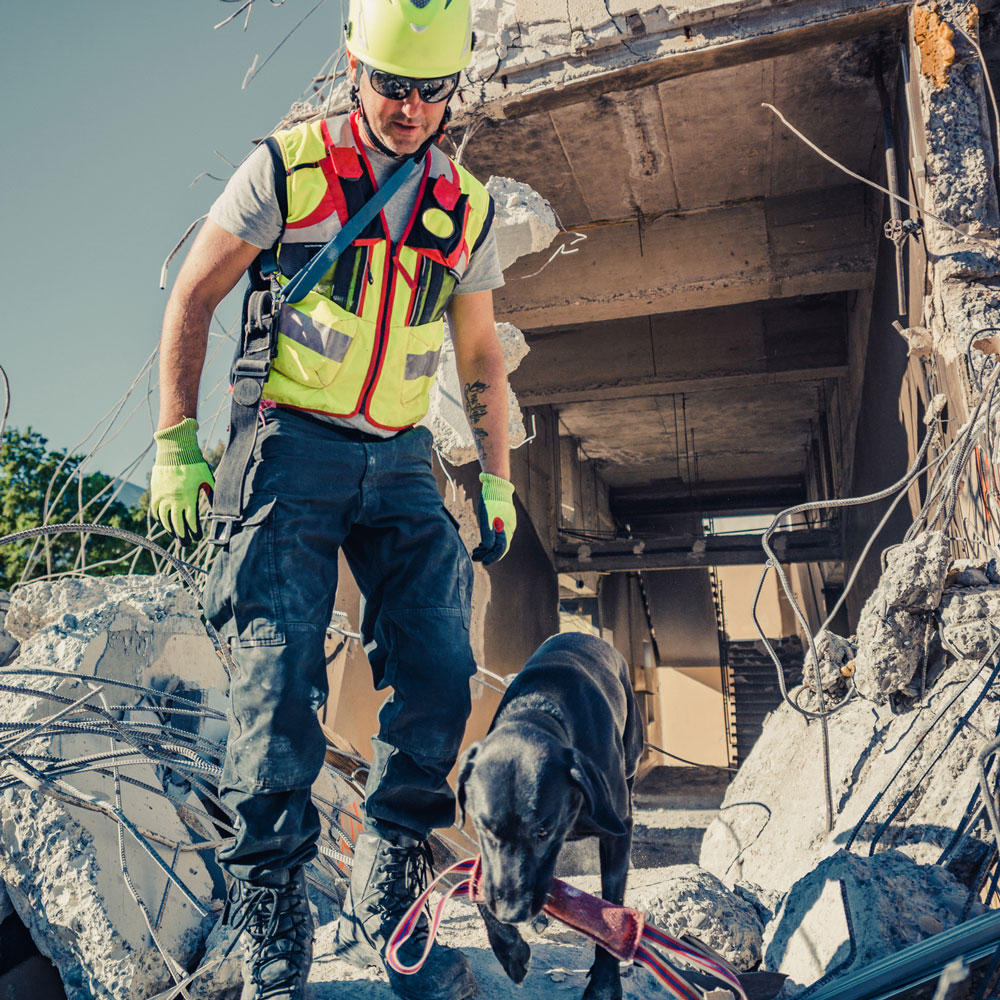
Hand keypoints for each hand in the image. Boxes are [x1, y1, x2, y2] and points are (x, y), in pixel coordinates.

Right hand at [150, 418, 214, 544]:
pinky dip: (160, 519)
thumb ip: (212, 495)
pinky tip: (164, 524)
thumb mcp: (207, 479)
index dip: (195, 531)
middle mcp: (175, 499)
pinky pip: (156, 510)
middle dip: (182, 536)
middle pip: (177, 524)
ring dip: (170, 530)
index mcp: (189, 497)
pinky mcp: (155, 492)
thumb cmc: (195, 464)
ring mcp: (163, 496)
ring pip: (165, 519)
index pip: (192, 521)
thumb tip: (218, 509)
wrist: (176, 451)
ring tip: (176, 536)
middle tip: (186, 545)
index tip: (198, 538)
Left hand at [471, 473, 515, 565]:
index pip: (501, 549)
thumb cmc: (490, 498)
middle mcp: (508, 528)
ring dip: (487, 549)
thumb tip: (488, 548)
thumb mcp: (486, 515)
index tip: (483, 562)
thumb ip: (487, 532)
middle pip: (499, 547)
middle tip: (474, 557)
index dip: (492, 558)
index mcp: (506, 528)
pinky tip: (480, 544)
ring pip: (497, 542)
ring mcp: (506, 524)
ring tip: (475, 551)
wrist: (496, 483)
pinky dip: (489, 541)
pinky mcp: (502, 520)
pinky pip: (496, 536)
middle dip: (487, 554)